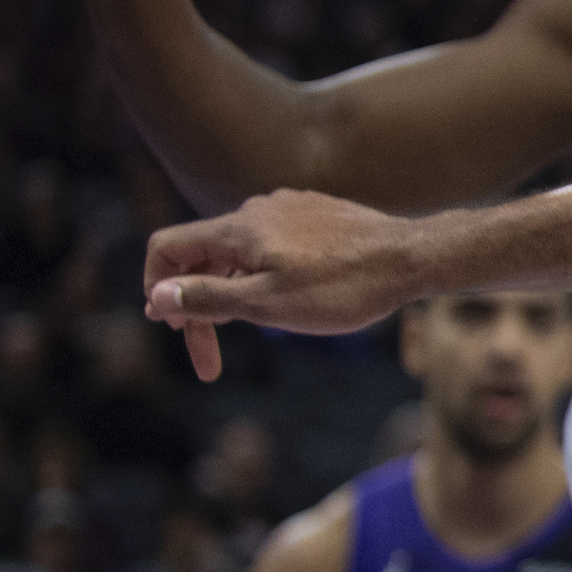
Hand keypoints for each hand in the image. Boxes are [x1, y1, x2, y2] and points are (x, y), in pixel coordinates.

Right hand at [145, 191, 423, 379]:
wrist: (415, 259)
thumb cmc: (344, 288)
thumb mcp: (267, 303)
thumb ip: (208, 298)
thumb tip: (155, 297)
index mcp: (239, 227)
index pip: (168, 247)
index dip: (158, 287)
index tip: (172, 328)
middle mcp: (259, 209)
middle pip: (203, 256)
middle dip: (200, 306)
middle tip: (209, 361)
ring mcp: (291, 209)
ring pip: (240, 255)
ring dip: (234, 295)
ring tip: (254, 330)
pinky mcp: (318, 216)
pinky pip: (273, 247)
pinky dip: (264, 278)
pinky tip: (289, 301)